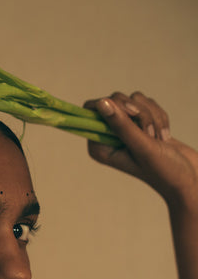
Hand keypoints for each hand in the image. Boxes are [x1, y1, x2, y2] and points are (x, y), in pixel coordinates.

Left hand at [84, 92, 197, 211]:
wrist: (188, 178)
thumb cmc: (163, 170)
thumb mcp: (141, 146)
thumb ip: (120, 124)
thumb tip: (100, 103)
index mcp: (99, 146)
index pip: (90, 109)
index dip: (111, 105)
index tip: (131, 113)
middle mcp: (107, 137)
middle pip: (114, 100)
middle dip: (137, 112)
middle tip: (149, 133)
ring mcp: (124, 129)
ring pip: (133, 100)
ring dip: (151, 116)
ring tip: (158, 138)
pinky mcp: (140, 123)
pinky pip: (146, 103)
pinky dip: (159, 116)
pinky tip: (164, 136)